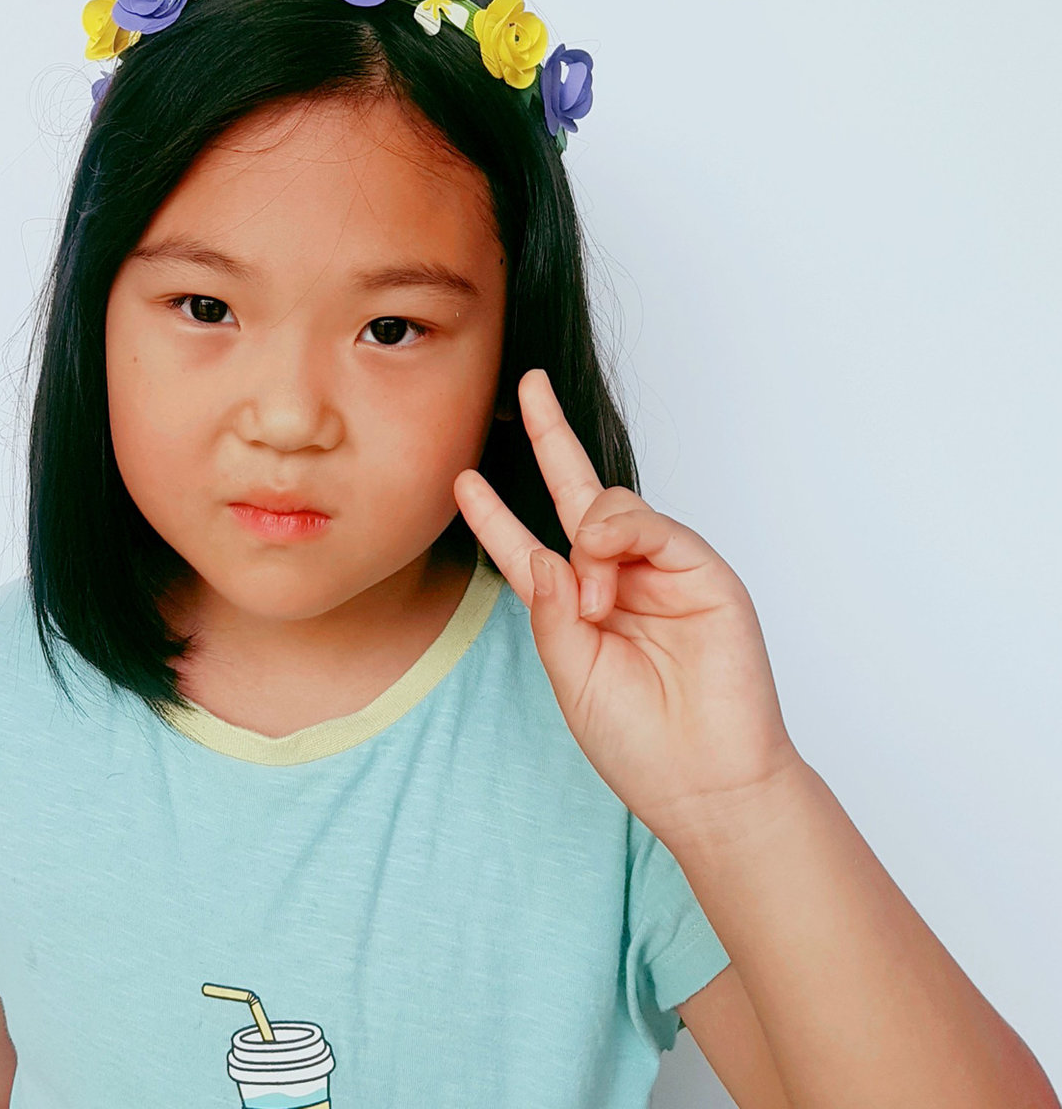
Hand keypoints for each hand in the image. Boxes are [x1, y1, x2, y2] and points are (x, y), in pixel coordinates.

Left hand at [454, 368, 803, 846]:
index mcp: (577, 606)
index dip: (494, 514)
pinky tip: (609, 577)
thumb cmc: (637, 741)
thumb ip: (551, 609)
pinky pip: (653, 525)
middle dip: (551, 436)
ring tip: (595, 603)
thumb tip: (545, 550)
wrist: (705, 783)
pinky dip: (621, 539)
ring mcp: (660, 571)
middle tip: (528, 385)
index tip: (463, 481)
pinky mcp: (702, 571)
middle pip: (577, 494)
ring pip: (611, 507)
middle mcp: (617, 578)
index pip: (527, 546)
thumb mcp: (569, 673)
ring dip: (589, 542)